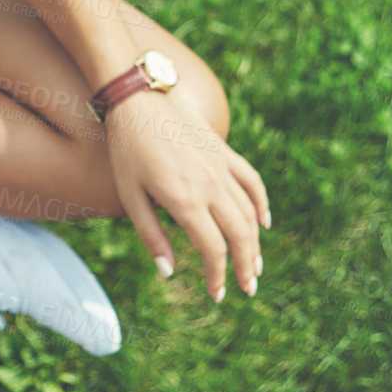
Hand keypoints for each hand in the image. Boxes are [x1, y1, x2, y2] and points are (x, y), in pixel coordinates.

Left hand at [102, 83, 268, 302]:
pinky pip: (251, 181)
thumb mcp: (130, 195)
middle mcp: (210, 186)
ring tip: (256, 266)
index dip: (218, 276)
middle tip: (247, 288)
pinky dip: (261, 204)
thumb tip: (169, 273)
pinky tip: (264, 222)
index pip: (213, 250)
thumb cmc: (127, 148)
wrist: (138, 97)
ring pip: (249, 213)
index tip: (217, 294)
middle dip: (246, 267)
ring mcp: (221, 167)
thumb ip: (151, 236)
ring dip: (255, 243)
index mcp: (186, 200)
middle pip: (240, 236)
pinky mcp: (224, 152)